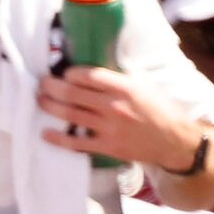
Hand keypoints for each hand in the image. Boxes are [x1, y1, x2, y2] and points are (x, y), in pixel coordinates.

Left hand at [36, 65, 198, 170]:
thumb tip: (100, 66)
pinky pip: (76, 143)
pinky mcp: (106, 147)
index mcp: (125, 87)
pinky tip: (45, 133)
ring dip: (50, 106)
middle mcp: (114, 106)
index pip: (90, 76)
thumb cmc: (161, 109)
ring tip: (39, 99)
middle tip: (42, 83)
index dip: (71, 73)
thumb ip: (122, 77)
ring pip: (70, 115)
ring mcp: (108, 128)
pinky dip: (58, 138)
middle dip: (52, 86)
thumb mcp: (145, 85)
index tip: (63, 72)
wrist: (174, 140)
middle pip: (73, 93)